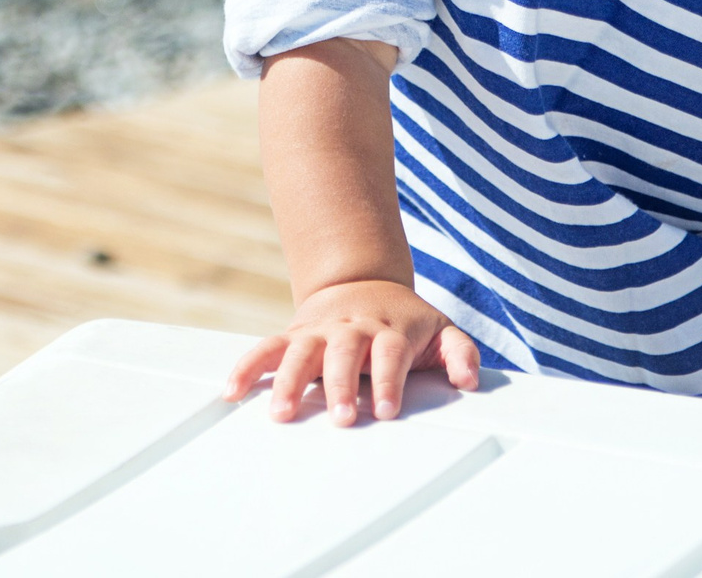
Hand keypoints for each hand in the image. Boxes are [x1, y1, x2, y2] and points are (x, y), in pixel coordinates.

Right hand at [223, 279, 478, 425]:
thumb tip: (469, 381)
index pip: (389, 353)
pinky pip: (267, 348)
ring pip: (300, 351)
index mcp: (388, 330)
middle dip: (341, 385)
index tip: (387, 409)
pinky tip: (233, 391)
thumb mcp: (441, 330)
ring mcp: (319, 331)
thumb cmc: (404, 320)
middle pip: (344, 353)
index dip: (388, 380)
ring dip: (289, 381)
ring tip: (281, 412)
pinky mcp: (293, 334)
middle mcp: (351, 329)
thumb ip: (461, 354)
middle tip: (342, 417)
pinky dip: (249, 366)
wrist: (361, 283)